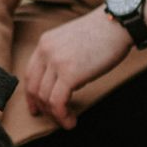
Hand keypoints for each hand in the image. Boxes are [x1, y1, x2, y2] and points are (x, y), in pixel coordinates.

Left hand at [24, 6, 131, 129]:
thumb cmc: (102, 34)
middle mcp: (45, 51)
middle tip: (52, 118)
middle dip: (41, 107)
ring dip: (54, 115)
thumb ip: (62, 58)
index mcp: (45, 42)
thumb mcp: (72, 41)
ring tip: (67, 121)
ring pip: (44, 97)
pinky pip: (57, 102)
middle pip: (33, 87)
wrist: (117, 24)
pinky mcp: (69, 74)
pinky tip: (71, 121)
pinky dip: (62, 116)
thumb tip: (64, 83)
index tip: (37, 107)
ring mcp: (56, 62)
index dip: (31, 94)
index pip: (30, 73)